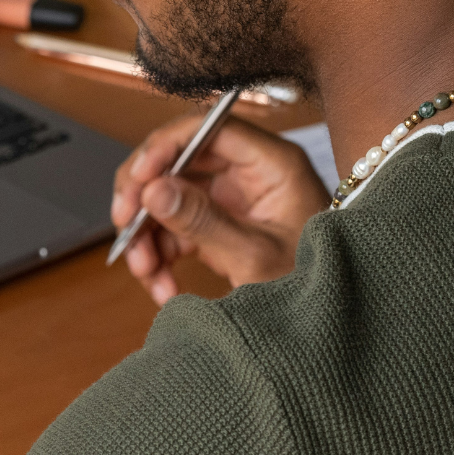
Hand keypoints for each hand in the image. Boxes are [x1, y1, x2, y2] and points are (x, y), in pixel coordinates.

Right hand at [113, 114, 329, 303]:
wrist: (329, 325)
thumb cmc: (312, 285)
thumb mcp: (254, 257)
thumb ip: (202, 222)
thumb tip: (153, 191)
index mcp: (272, 163)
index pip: (209, 129)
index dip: (166, 146)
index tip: (138, 179)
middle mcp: (249, 172)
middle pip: (179, 162)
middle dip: (145, 196)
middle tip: (124, 225)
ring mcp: (233, 198)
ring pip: (169, 198)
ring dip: (148, 236)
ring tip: (145, 272)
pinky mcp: (220, 225)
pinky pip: (176, 229)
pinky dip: (160, 256)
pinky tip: (162, 287)